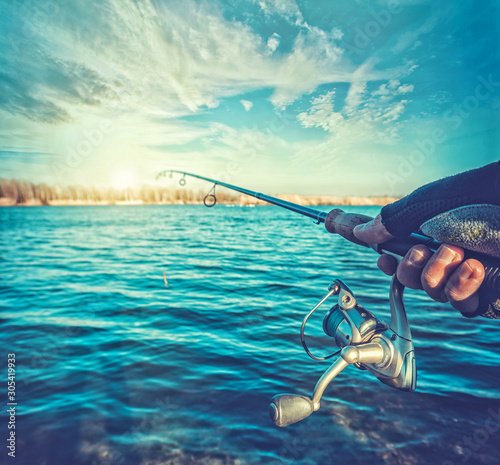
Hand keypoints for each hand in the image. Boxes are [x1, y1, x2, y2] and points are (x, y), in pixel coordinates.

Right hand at [353, 215, 484, 314]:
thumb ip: (393, 220)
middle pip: (411, 279)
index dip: (388, 262)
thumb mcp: (429, 204)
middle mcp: (449, 255)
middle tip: (421, 250)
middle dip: (410, 268)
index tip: (382, 260)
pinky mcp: (489, 293)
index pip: (401, 255)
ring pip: (433, 293)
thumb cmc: (482, 196)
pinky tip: (474, 269)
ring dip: (438, 274)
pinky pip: (462, 306)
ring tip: (457, 252)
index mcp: (432, 233)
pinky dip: (461, 289)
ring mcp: (469, 275)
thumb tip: (360, 231)